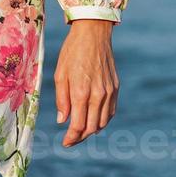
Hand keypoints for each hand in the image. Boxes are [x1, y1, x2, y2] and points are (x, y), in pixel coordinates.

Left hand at [54, 20, 118, 146]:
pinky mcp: (115, 88)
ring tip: (81, 131)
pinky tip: (94, 119)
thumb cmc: (72, 52)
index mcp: (81, 92)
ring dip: (92, 130)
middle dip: (81, 137)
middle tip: (71, 140)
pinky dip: (103, 120)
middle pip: (92, 128)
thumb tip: (63, 121)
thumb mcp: (60, 73)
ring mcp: (109, 92)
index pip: (79, 125)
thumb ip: (62, 99)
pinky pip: (111, 111)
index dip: (72, 137)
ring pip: (103, 122)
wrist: (93, 33)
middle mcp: (98, 95)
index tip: (65, 143)